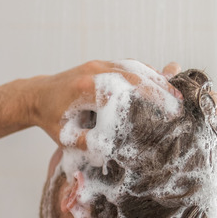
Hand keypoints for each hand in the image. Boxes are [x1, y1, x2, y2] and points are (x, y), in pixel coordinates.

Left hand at [30, 60, 182, 145]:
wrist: (37, 96)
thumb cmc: (52, 121)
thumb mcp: (66, 139)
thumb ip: (88, 145)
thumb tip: (111, 153)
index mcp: (85, 89)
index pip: (123, 92)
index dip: (147, 101)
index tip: (166, 113)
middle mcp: (94, 71)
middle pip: (134, 76)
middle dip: (159, 90)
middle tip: (179, 105)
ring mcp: (100, 64)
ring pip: (135, 67)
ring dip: (157, 80)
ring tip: (176, 96)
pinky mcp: (103, 64)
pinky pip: (130, 65)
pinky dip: (147, 74)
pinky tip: (162, 84)